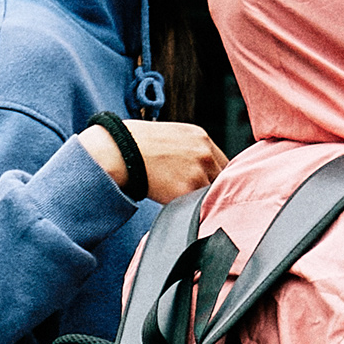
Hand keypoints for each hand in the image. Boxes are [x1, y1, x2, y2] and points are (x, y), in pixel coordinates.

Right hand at [75, 118, 224, 203]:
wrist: (119, 151)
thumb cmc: (136, 144)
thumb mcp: (170, 135)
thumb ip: (189, 149)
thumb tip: (193, 166)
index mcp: (201, 138)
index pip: (224, 162)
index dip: (216, 175)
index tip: (208, 184)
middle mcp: (204, 154)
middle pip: (222, 178)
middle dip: (212, 188)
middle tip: (199, 197)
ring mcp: (198, 172)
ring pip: (212, 194)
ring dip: (202, 200)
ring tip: (185, 202)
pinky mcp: (187, 190)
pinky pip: (198, 205)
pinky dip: (191, 208)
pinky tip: (177, 204)